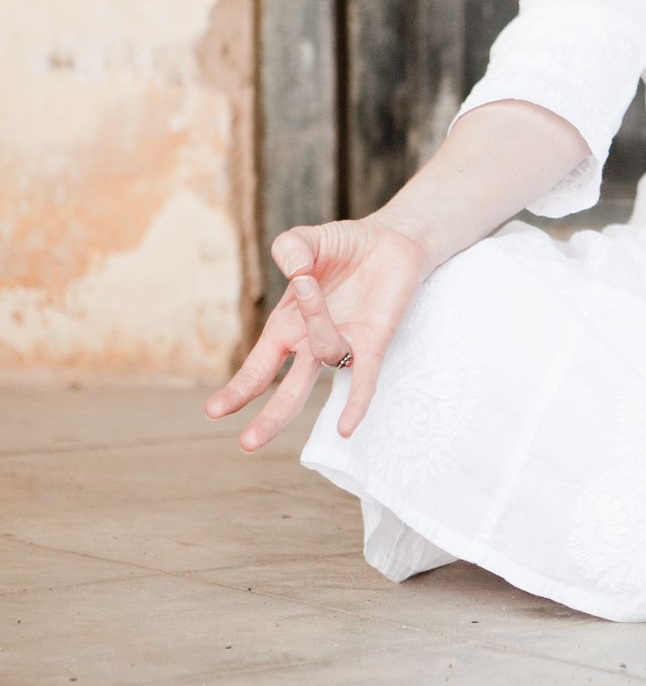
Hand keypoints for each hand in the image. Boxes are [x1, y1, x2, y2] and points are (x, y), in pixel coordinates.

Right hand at [205, 215, 434, 451]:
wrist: (390, 240)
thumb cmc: (343, 247)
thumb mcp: (305, 240)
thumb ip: (290, 248)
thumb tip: (297, 272)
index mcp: (287, 327)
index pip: (260, 367)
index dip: (239, 390)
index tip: (215, 412)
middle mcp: (313, 344)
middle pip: (288, 391)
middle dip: (269, 416)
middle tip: (247, 445)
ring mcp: (345, 345)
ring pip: (324, 354)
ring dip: (316, 319)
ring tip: (311, 282)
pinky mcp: (375, 342)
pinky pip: (364, 379)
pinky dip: (355, 402)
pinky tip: (347, 428)